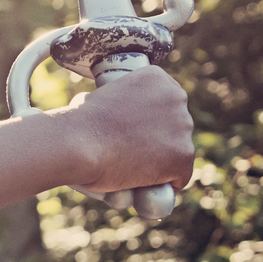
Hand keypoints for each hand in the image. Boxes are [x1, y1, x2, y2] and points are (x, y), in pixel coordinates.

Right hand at [53, 66, 194, 195]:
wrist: (78, 143)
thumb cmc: (79, 123)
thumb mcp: (99, 96)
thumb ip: (116, 101)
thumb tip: (105, 112)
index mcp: (157, 78)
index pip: (165, 104)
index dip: (150, 122)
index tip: (133, 133)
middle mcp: (177, 97)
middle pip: (176, 126)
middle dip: (159, 140)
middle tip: (133, 152)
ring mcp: (183, 127)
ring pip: (179, 151)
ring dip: (162, 161)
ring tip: (134, 168)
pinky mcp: (183, 155)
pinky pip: (180, 176)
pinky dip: (165, 182)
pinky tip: (146, 183)